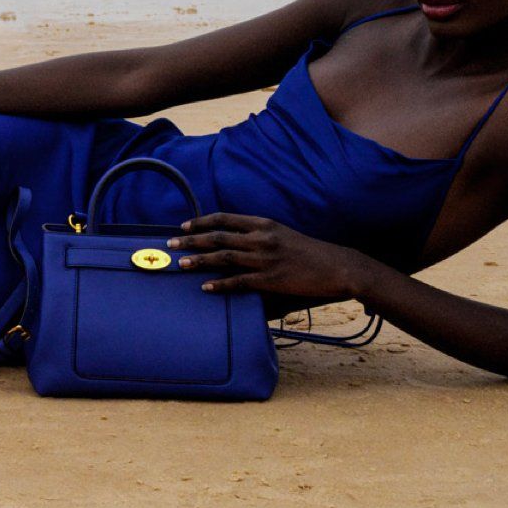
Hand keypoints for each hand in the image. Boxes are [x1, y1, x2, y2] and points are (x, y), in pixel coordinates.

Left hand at [176, 212, 359, 308]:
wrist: (336, 266)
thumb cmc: (310, 252)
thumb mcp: (284, 234)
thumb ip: (260, 236)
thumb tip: (237, 240)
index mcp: (264, 224)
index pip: (225, 219)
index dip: (202, 222)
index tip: (184, 225)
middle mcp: (261, 238)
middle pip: (218, 237)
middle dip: (191, 240)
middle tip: (170, 243)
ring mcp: (265, 259)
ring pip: (224, 258)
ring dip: (199, 261)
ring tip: (180, 263)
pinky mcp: (270, 280)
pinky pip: (239, 282)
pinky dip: (220, 285)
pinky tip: (205, 288)